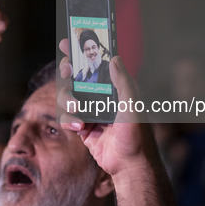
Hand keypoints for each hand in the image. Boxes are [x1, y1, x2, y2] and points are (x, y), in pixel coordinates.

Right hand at [57, 39, 156, 177]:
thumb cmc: (137, 135)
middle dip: (68, 71)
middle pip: (76, 76)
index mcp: (114, 87)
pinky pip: (67, 117)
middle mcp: (100, 96)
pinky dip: (70, 120)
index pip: (96, 63)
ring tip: (78, 112)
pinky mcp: (82, 127)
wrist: (129, 165)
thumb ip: (123, 82)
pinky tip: (80, 127)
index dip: (82, 51)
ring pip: (68, 96)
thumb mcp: (133, 105)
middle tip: (67, 70)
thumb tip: (114, 57)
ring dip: (69, 101)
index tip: (69, 41)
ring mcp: (90, 110)